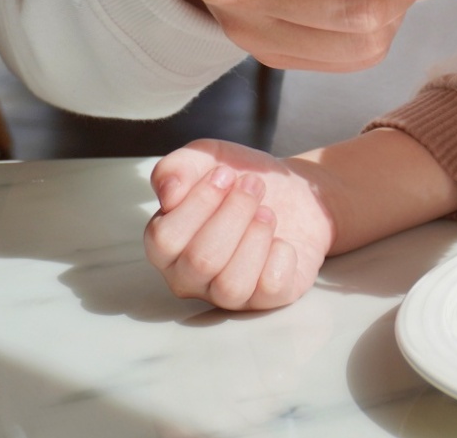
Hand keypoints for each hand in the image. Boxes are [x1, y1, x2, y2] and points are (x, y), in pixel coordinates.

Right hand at [145, 139, 336, 309]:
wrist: (292, 190)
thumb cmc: (240, 180)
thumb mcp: (207, 158)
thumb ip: (177, 167)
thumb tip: (168, 192)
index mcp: (166, 246)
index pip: (164, 239)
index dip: (199, 202)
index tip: (225, 173)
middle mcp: (190, 277)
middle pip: (201, 261)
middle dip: (234, 213)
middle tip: (253, 186)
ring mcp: (226, 293)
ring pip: (231, 285)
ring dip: (256, 236)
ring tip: (267, 212)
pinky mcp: (265, 298)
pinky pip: (270, 289)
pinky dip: (281, 257)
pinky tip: (282, 240)